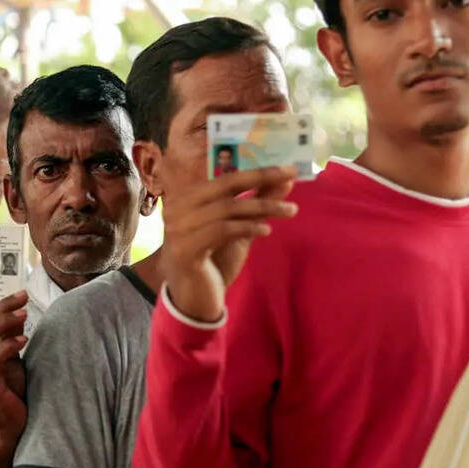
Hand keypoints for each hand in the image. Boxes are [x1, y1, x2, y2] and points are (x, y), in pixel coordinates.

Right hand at [0, 291, 28, 459]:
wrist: (7, 429)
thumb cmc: (9, 394)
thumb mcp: (11, 360)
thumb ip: (10, 337)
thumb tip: (18, 313)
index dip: (1, 305)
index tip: (21, 295)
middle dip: (3, 307)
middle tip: (23, 298)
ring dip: (4, 321)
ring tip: (24, 314)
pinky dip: (7, 346)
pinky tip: (23, 339)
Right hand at [161, 166, 297, 321]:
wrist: (193, 299)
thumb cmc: (214, 262)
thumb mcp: (240, 229)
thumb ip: (257, 204)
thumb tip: (285, 181)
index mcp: (187, 198)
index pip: (225, 177)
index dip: (257, 171)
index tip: (287, 168)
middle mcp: (177, 209)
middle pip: (225, 186)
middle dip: (261, 179)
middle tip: (291, 178)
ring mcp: (178, 229)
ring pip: (227, 208)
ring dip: (263, 207)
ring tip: (290, 210)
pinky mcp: (185, 250)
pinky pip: (222, 230)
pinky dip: (247, 227)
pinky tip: (266, 229)